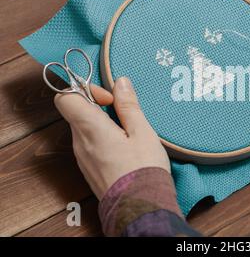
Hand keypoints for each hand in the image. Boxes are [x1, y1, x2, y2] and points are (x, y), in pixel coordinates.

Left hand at [54, 77, 169, 199]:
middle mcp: (80, 143)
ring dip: (101, 121)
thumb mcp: (142, 132)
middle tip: (123, 112)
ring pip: (83, 128)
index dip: (85, 89)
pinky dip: (101, 137)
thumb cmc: (143, 169)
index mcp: (90, 129)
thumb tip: (120, 82)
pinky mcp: (88, 168)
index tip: (109, 97)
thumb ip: (128, 105)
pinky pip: (88, 144)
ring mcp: (82, 158)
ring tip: (127, 131)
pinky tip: (123, 147)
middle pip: (76, 111)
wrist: (140, 208)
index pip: (66, 97)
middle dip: (97, 104)